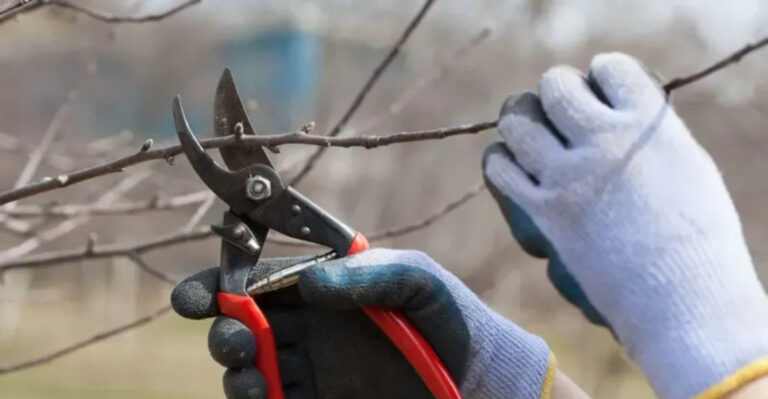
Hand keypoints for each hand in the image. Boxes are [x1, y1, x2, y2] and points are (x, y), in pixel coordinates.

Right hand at [171, 249, 554, 398]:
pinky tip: (260, 391)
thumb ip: (363, 274)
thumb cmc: (448, 315)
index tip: (196, 296)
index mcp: (320, 287)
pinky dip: (255, 398)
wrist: (478, 375)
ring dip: (236, 368)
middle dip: (223, 329)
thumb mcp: (415, 278)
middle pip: (243, 325)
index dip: (219, 285)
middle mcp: (308, 326)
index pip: (256, 281)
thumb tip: (309, 281)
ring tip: (250, 368)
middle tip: (234, 336)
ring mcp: (312, 367)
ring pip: (250, 367)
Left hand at [483, 52, 767, 398]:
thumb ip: (647, 132)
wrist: (681, 299)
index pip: (611, 68)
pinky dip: (502, 163)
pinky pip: (501, 170)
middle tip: (560, 108)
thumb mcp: (686, 166)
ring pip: (517, 122)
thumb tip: (611, 113)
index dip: (602, 75)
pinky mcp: (544, 212)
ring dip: (521, 122)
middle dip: (555, 91)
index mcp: (649, 123)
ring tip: (532, 133)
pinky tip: (514, 167)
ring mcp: (570, 176)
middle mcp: (605, 140)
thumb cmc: (696, 237)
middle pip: (555, 86)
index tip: (600, 89)